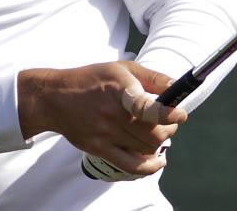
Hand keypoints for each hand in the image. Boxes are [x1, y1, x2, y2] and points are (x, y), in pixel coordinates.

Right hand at [18, 61, 186, 177]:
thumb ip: (152, 78)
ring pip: (146, 148)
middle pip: (153, 133)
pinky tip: (158, 159)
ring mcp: (105, 133)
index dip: (167, 113)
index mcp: (119, 89)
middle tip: (171, 122)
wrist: (55, 98)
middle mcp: (112, 113)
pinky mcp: (99, 149)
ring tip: (158, 133)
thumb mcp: (122, 69)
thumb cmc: (92, 80)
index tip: (180, 115)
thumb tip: (178, 86)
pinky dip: (150, 166)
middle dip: (169, 129)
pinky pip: (132, 166)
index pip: (146, 107)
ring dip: (159, 143)